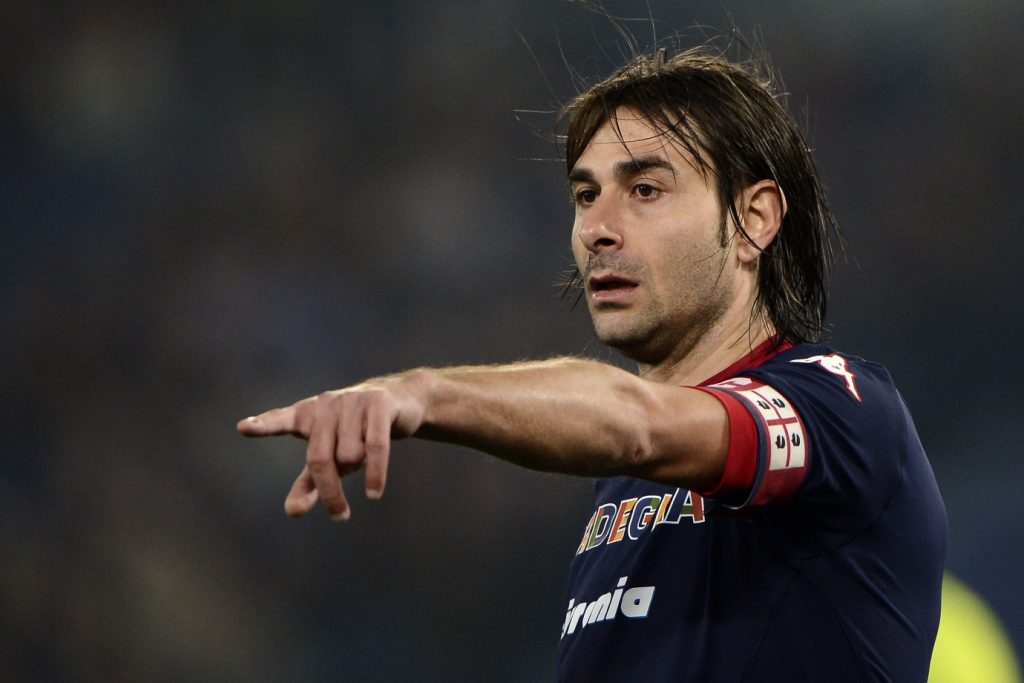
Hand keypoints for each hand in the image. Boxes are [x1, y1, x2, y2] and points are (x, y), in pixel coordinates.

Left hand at [237, 375, 427, 520]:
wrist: (400, 404)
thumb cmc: (356, 434)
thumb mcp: (332, 457)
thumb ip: (309, 483)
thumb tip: (291, 512)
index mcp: (308, 414)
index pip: (281, 420)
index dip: (263, 425)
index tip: (243, 427)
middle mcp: (326, 404)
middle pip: (319, 458)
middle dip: (329, 491)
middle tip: (339, 516)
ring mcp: (352, 401)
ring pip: (349, 455)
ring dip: (359, 469)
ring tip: (365, 462)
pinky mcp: (378, 404)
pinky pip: (375, 447)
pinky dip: (375, 473)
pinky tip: (373, 494)